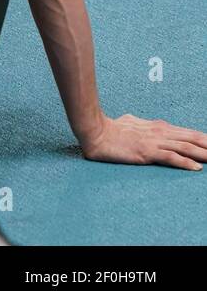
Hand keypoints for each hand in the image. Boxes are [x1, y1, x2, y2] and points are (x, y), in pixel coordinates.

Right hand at [80, 113, 206, 169]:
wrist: (95, 131)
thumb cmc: (110, 128)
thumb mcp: (130, 123)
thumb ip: (141, 125)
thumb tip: (141, 122)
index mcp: (157, 127)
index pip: (187, 133)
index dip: (203, 138)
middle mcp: (160, 132)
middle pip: (191, 139)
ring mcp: (154, 142)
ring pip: (185, 148)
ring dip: (204, 154)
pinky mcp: (146, 152)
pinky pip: (170, 158)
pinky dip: (185, 163)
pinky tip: (196, 168)